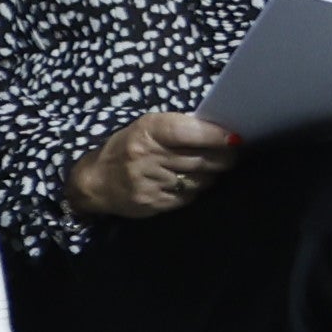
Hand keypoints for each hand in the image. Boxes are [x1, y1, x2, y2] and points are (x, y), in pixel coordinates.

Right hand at [67, 110, 241, 221]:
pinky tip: (198, 181)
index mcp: (148, 131)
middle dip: (224, 157)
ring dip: (214, 174)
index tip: (236, 138)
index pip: (189, 132)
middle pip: (200, 159)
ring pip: (199, 179)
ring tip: (218, 166)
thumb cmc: (128, 148)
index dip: (216, 135)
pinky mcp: (154, 203)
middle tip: (235, 153)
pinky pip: (189, 196)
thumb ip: (178, 128)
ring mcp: (150, 182)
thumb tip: (218, 130)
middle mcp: (147, 156)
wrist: (96, 181)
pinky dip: (198, 189)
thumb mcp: (146, 129)